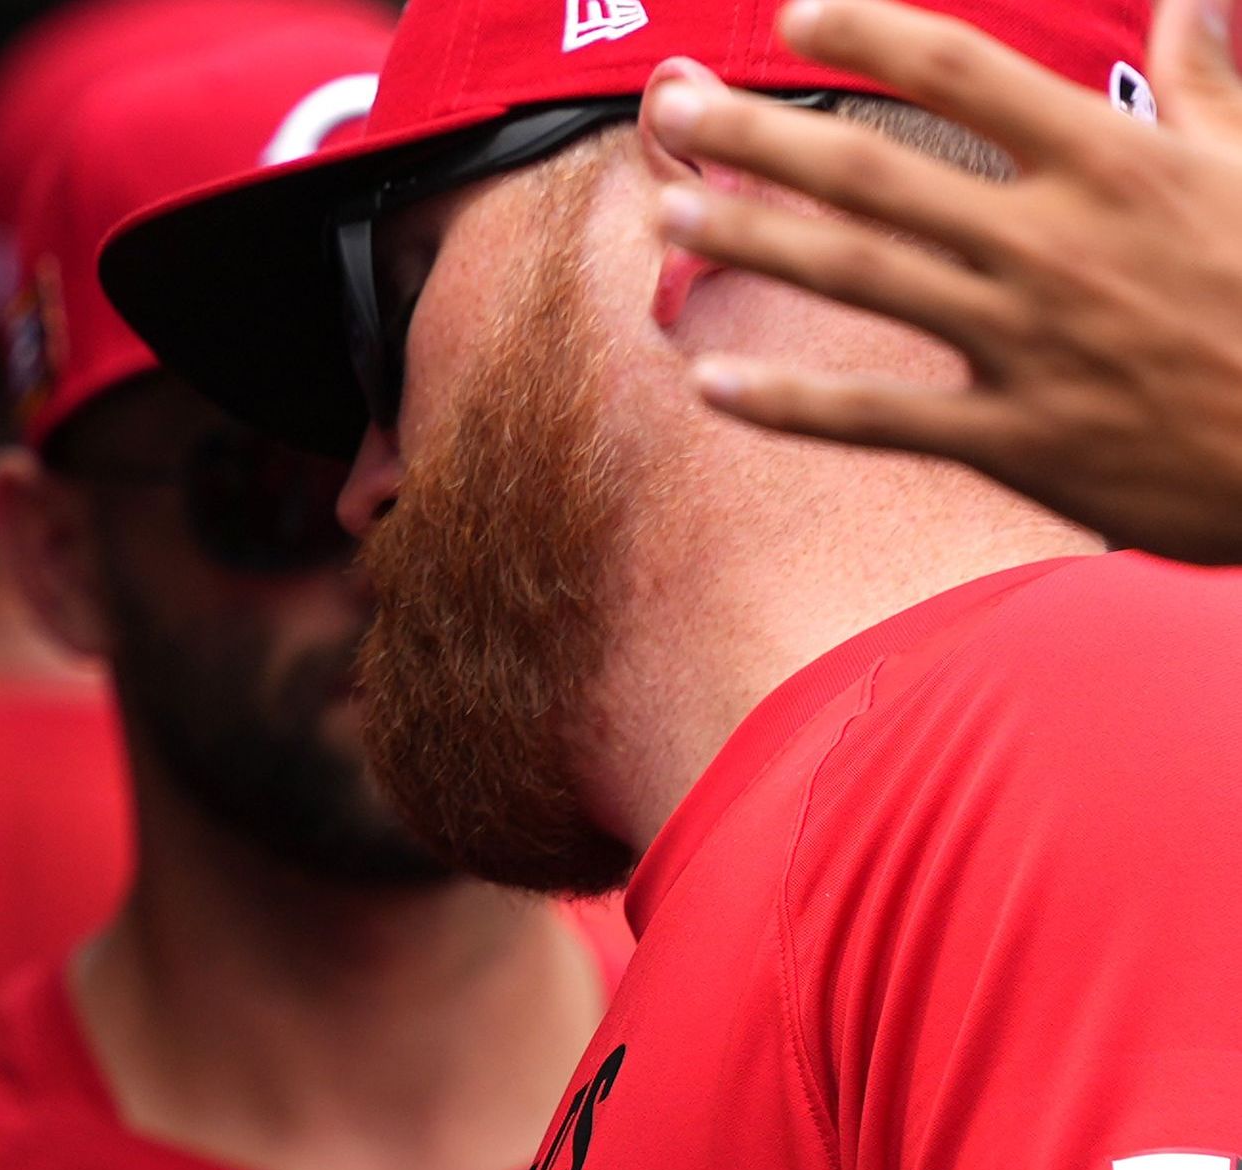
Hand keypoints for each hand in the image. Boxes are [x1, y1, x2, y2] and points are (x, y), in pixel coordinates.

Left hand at [647, 0, 1241, 560]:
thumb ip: (1205, 76)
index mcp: (1115, 162)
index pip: (962, 72)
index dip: (869, 33)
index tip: (794, 16)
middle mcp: (1055, 243)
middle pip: (874, 173)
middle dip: (760, 137)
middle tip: (670, 109)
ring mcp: (1029, 343)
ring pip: (859, 279)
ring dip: (752, 244)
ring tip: (668, 211)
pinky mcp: (1020, 440)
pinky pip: (878, 418)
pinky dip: (789, 402)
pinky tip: (709, 382)